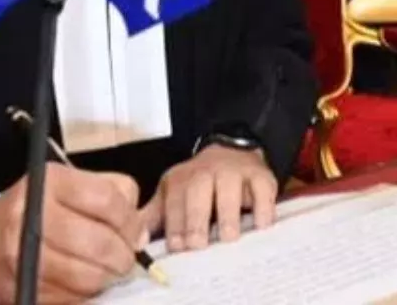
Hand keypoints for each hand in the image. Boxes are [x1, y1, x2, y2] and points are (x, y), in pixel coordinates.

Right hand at [0, 164, 147, 304]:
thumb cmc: (42, 210)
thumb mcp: (74, 186)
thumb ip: (115, 196)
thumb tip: (140, 233)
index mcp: (51, 182)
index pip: (106, 201)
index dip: (130, 222)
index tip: (136, 235)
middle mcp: (31, 215)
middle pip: (98, 242)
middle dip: (123, 257)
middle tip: (126, 260)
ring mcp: (21, 254)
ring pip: (84, 276)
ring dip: (106, 279)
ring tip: (108, 273)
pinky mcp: (19, 286)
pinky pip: (67, 298)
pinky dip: (83, 295)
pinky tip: (84, 284)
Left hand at [143, 145, 276, 252]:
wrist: (232, 150)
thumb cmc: (200, 184)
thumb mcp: (174, 194)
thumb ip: (156, 216)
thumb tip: (134, 238)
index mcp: (181, 179)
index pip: (174, 201)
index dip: (175, 224)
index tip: (177, 246)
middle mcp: (206, 171)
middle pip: (198, 191)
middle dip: (196, 219)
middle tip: (198, 244)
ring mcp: (234, 171)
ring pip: (229, 188)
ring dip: (228, 213)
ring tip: (229, 237)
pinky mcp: (260, 175)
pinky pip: (262, 189)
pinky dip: (263, 207)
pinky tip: (260, 225)